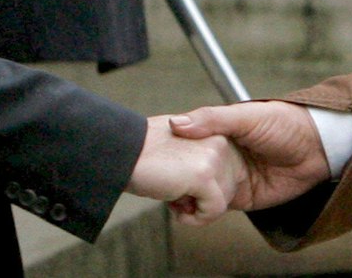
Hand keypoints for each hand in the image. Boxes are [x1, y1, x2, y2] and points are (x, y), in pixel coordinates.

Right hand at [126, 115, 241, 226]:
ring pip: (223, 200)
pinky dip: (195, 219)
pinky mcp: (203, 174)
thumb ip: (207, 161)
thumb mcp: (183, 150)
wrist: (119, 150)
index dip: (207, 189)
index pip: (232, 174)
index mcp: (217, 132)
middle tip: (175, 191)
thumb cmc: (145, 153)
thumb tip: (216, 188)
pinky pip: (214, 210)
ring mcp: (213, 156)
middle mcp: (220, 141)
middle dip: (203, 199)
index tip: (184, 185)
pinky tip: (175, 208)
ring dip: (197, 208)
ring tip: (173, 195)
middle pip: (230, 189)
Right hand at [169, 101, 331, 210]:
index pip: (186, 144)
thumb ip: (213, 119)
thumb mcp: (246, 115)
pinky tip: (189, 211)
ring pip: (197, 192)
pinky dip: (201, 213)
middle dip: (173, 179)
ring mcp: (229, 178)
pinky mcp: (240, 199)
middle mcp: (220, 157)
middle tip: (157, 182)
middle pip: (188, 171)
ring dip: (184, 198)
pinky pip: (214, 209)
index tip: (150, 157)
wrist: (318, 149)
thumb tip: (178, 125)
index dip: (168, 152)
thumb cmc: (284, 123)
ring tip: (171, 198)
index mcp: (218, 133)